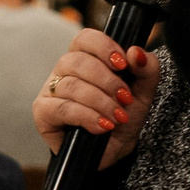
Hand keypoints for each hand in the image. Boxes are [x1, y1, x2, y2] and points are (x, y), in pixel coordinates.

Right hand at [32, 30, 159, 168]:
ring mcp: (50, 91)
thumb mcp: (144, 92)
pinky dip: (87, 117)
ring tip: (117, 117)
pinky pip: (62, 108)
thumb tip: (136, 52)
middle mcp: (64, 71)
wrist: (114, 150)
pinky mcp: (43, 113)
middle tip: (125, 98)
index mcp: (86, 58)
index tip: (123, 65)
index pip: (85, 38)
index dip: (104, 47)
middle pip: (76, 60)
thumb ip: (146, 69)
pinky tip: (102, 126)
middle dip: (106, 81)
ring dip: (100, 102)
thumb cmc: (123, 116)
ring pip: (71, 85)